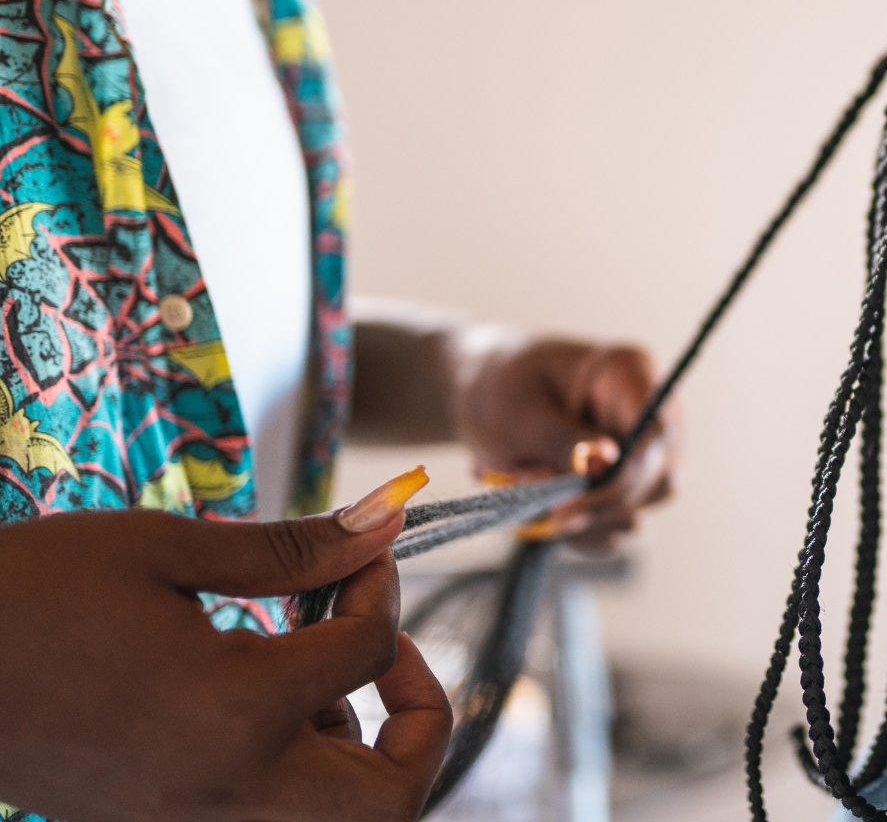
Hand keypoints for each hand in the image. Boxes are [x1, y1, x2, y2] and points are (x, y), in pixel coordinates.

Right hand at [0, 473, 450, 821]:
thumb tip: (386, 520)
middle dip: (420, 722)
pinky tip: (262, 701)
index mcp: (239, 712)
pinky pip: (275, 818)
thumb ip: (289, 551)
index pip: (371, 650)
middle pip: (392, 796)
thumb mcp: (161, 550)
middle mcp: (231, 791)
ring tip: (311, 669)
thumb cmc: (26, 594)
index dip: (381, 586)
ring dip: (363, 752)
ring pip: (340, 820)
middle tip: (380, 650)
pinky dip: (302, 773)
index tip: (360, 549)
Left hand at [456, 336, 679, 550]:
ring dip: (583, 516)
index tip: (567, 505)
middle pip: (655, 476)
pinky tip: (545, 505)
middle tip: (531, 494)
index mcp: (627, 373)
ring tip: (529, 485)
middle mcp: (649, 413)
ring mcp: (645, 452)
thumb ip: (560, 439)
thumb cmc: (501, 390)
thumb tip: (606, 466)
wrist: (487, 398)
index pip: (654, 433)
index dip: (623, 477)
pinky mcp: (630, 484)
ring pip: (639, 506)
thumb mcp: (517, 411)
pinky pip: (619, 524)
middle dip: (593, 502)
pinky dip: (580, 528)